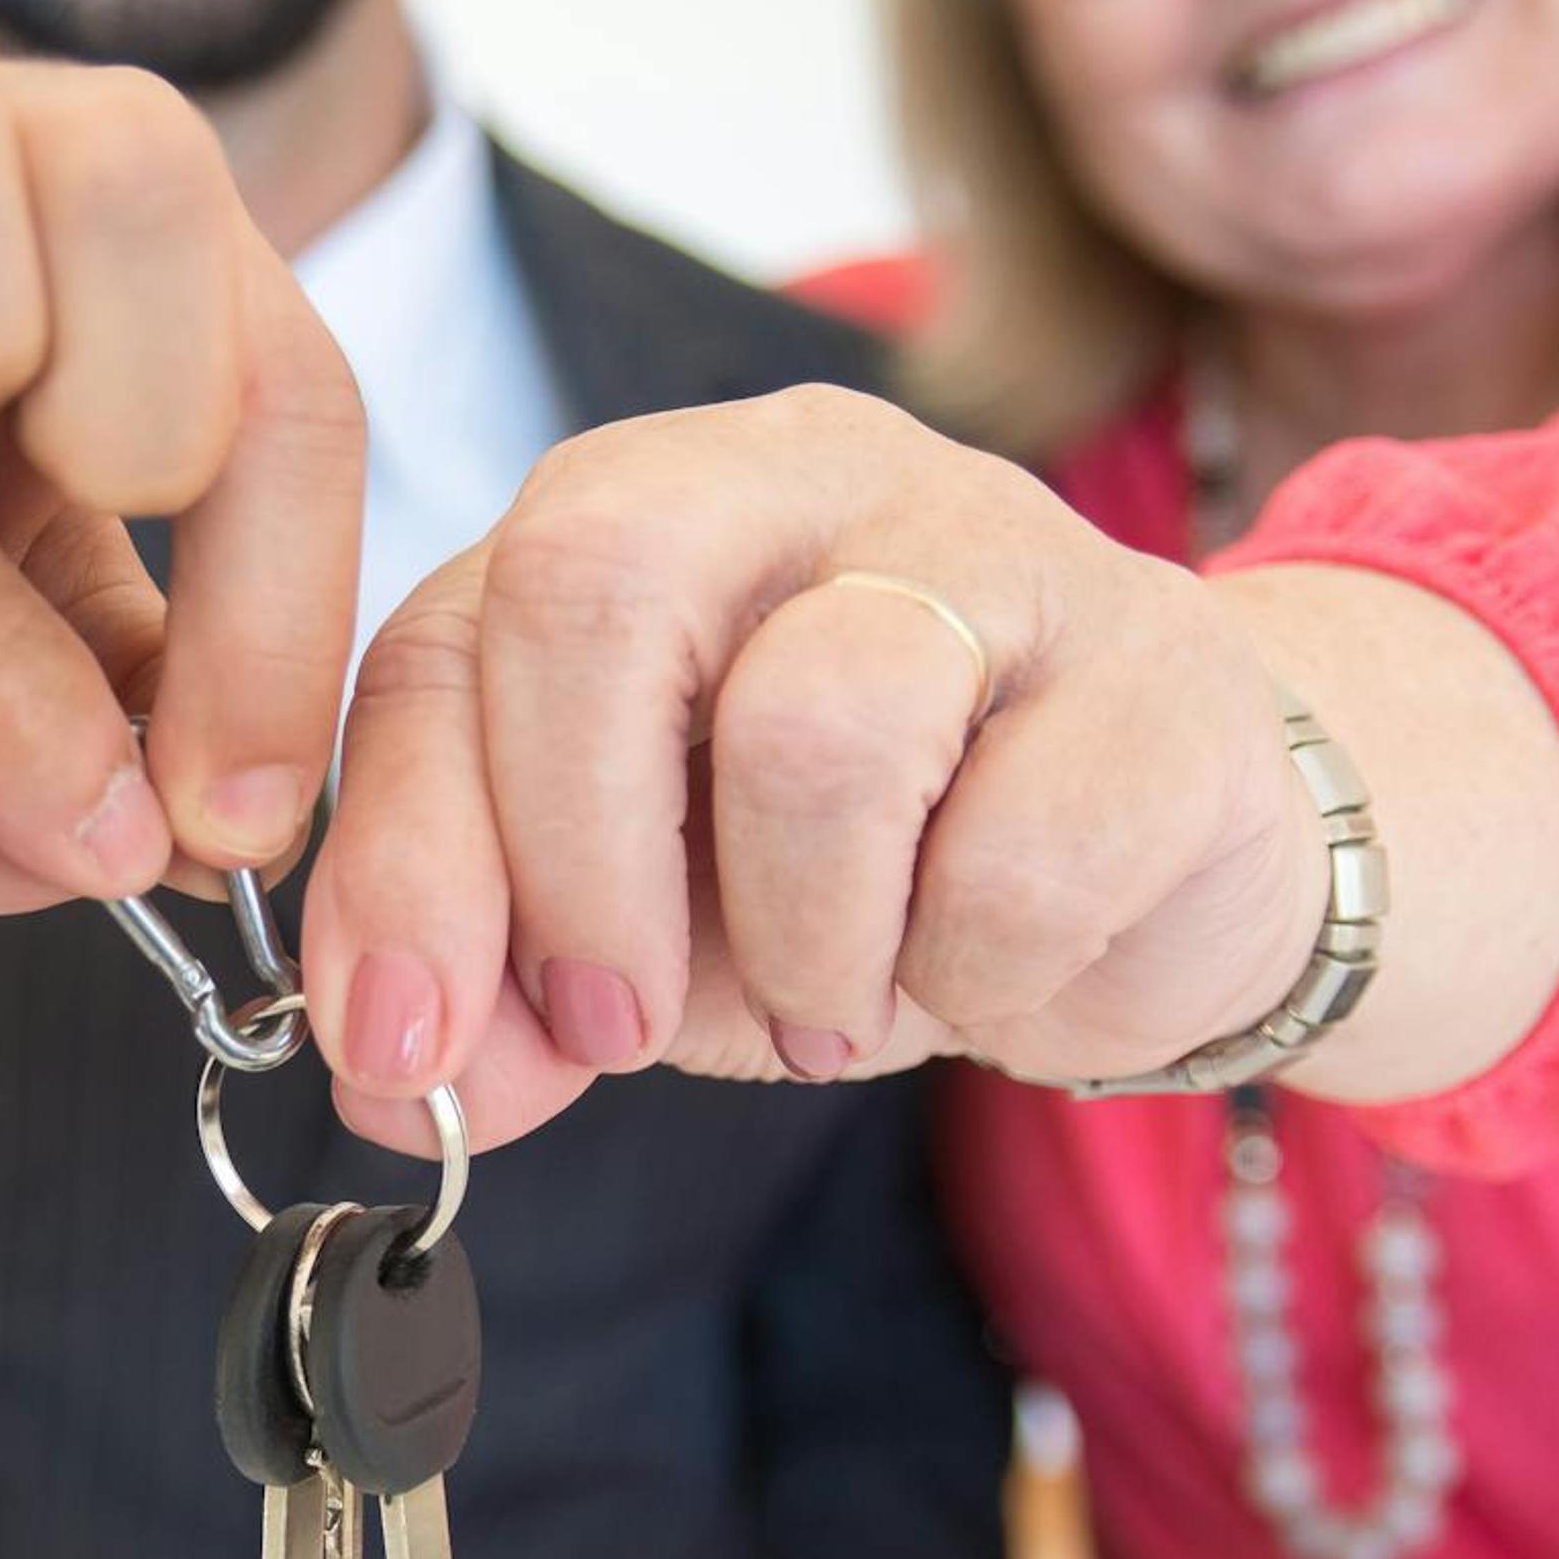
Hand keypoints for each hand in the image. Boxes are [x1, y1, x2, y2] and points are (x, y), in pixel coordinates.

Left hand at [299, 387, 1329, 1148]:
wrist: (1151, 877)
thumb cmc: (860, 876)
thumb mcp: (643, 944)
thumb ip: (497, 1004)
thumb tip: (397, 1082)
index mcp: (636, 515)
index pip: (448, 639)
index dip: (406, 857)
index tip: (410, 1041)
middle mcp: (798, 476)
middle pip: (600, 583)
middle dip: (575, 863)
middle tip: (618, 1027)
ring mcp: (995, 543)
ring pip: (818, 724)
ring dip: (799, 944)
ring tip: (833, 1008)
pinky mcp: (1160, 666)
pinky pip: (1018, 851)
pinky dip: (974, 972)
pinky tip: (986, 967)